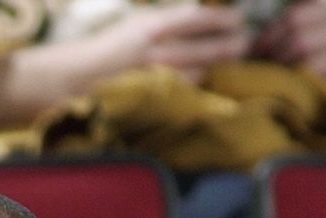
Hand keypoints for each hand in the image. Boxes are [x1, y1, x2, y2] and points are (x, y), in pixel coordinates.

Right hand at [83, 5, 251, 84]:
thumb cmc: (112, 43)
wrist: (81, 74)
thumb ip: (170, 19)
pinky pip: (183, 87)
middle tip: (244, 40)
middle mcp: (154, 50)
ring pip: (197, 70)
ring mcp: (154, 75)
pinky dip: (196, 79)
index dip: (222, 20)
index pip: (196, 20)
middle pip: (204, 49)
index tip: (238, 19)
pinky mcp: (152, 94)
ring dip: (215, 63)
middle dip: (229, 45)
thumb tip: (199, 15)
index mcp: (152, 26)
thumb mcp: (140, 21)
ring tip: (229, 54)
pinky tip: (203, 73)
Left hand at [254, 1, 325, 94]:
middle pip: (301, 41)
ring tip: (281, 86)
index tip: (255, 54)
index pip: (294, 18)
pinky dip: (312, 93)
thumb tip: (250, 43)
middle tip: (266, 75)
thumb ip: (291, 28)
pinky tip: (303, 97)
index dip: (269, 37)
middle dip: (277, 60)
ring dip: (291, 78)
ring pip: (313, 64)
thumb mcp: (312, 32)